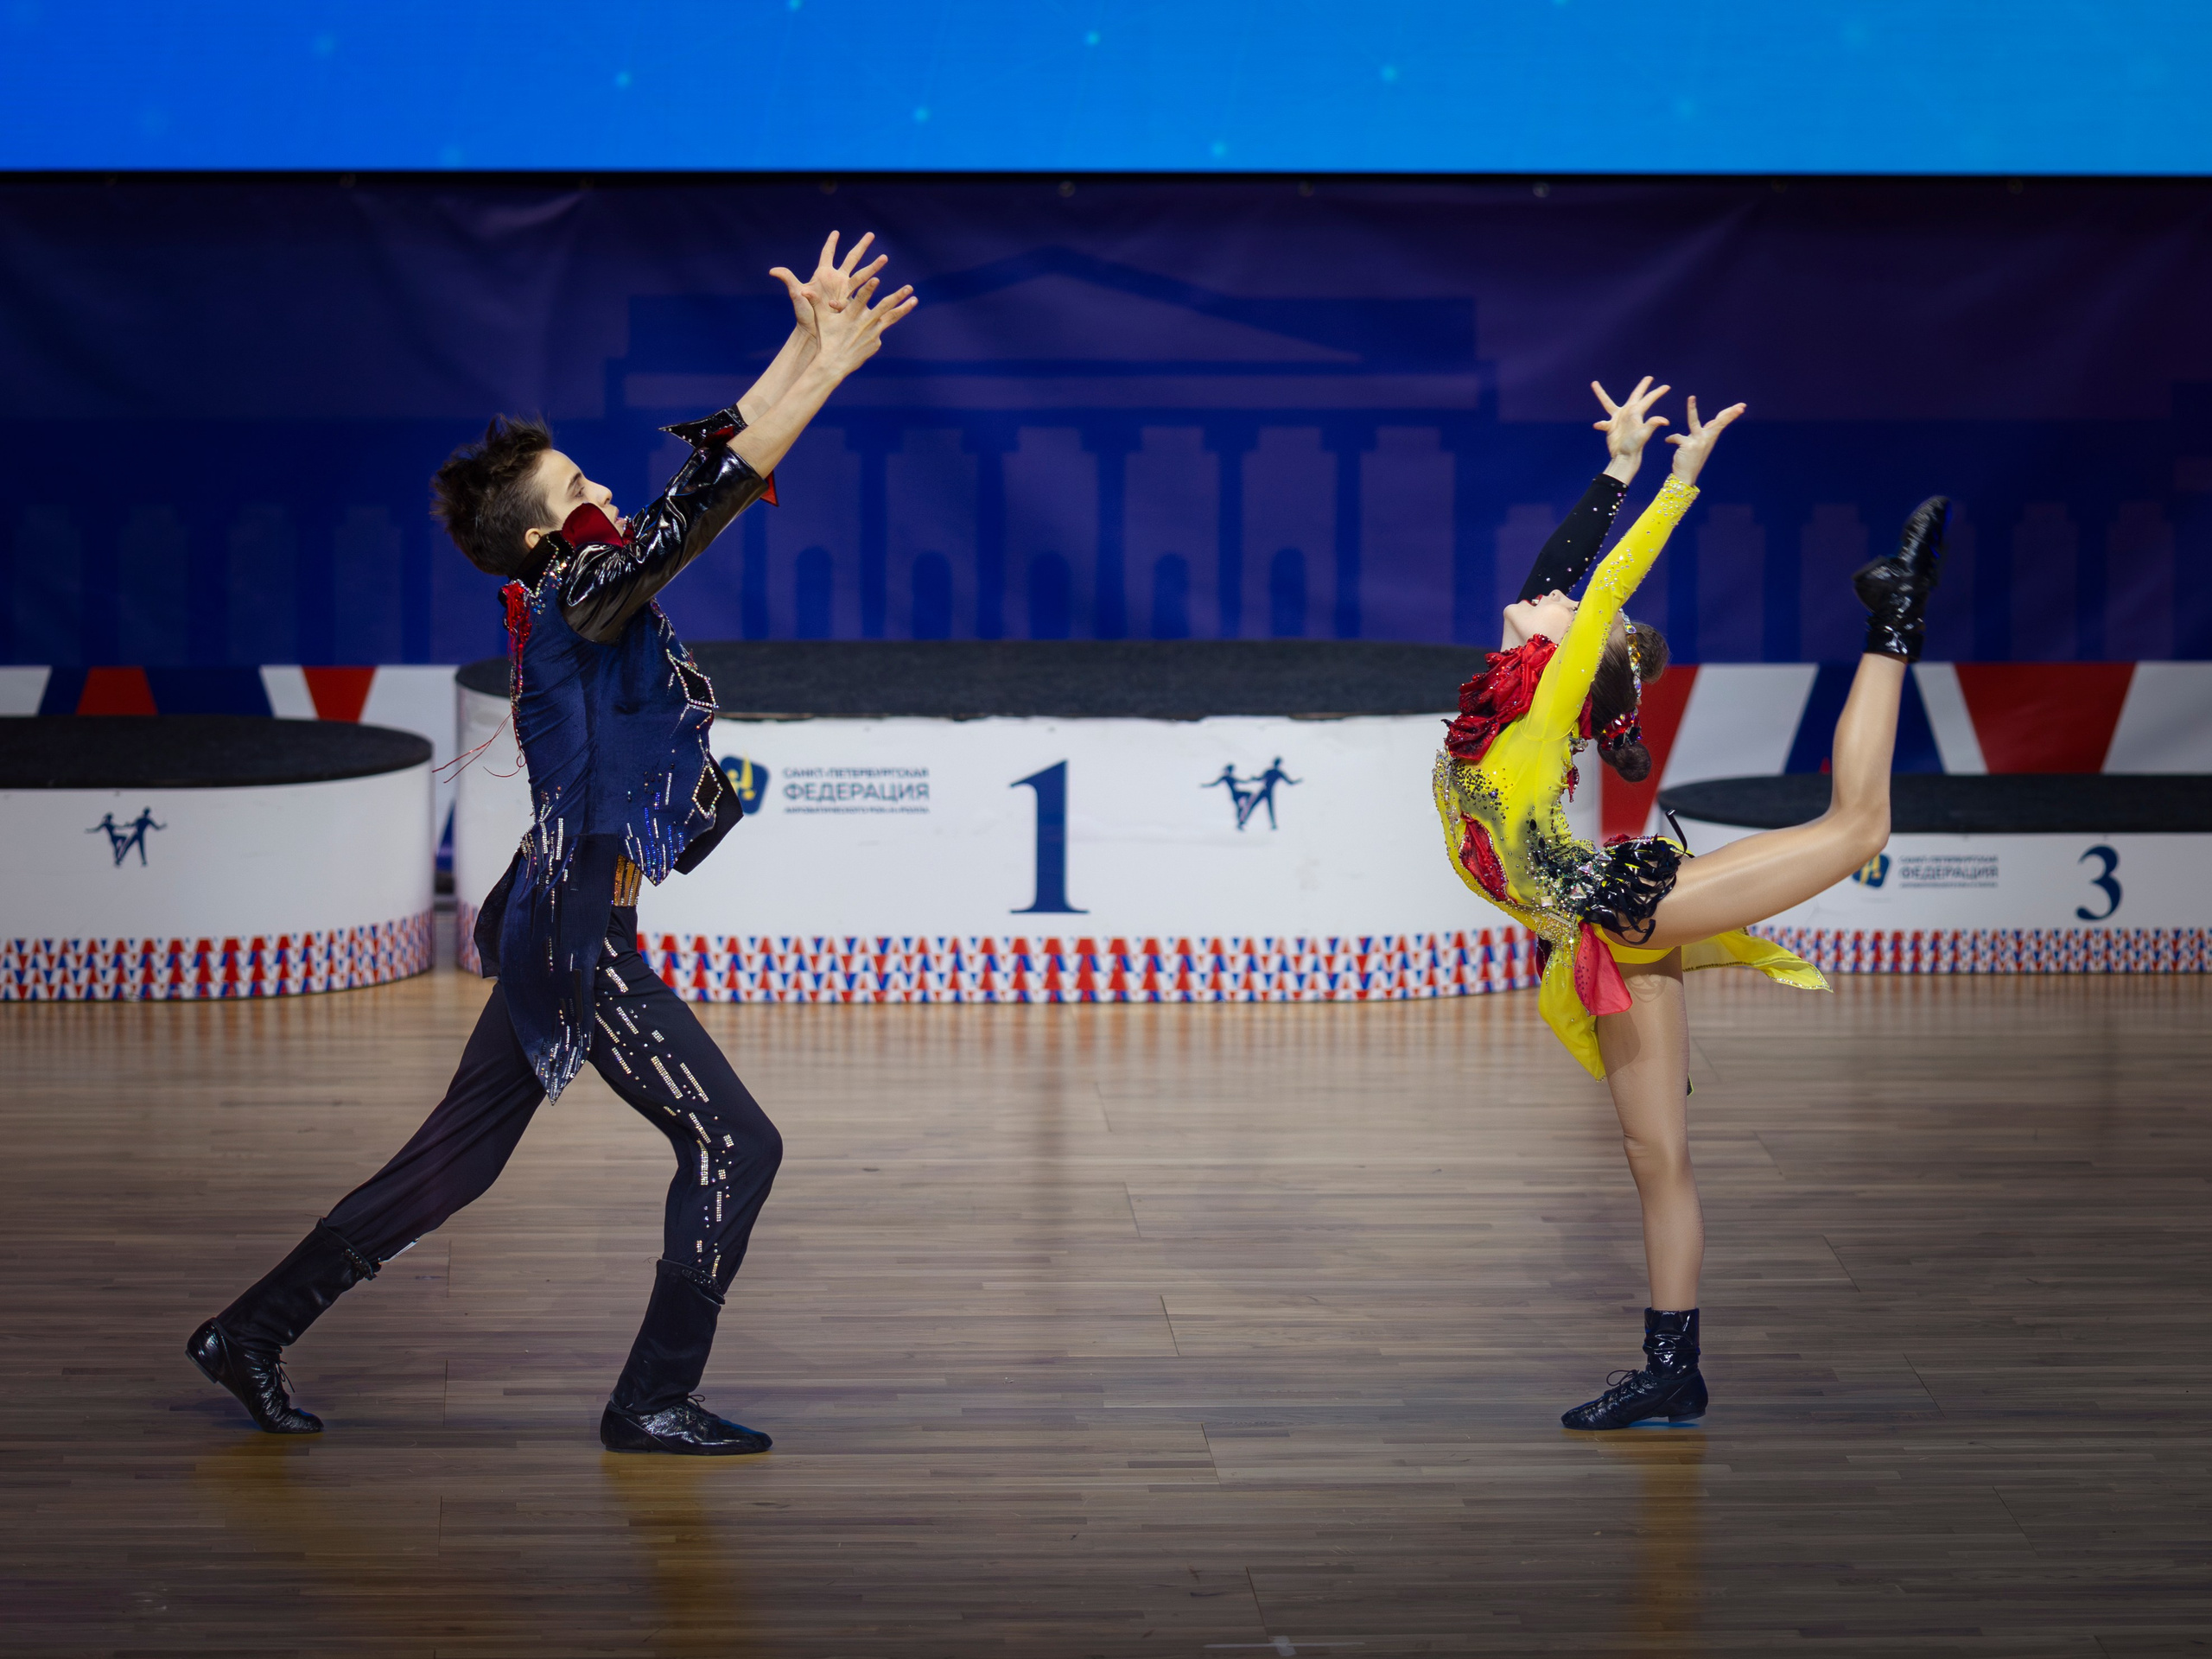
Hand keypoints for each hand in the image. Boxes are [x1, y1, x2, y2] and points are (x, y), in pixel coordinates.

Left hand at [769, 231, 889, 338]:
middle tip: (871, 235)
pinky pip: (864, 293)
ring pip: (862, 274)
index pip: (828, 254)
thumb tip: (773, 270)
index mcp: (823, 274)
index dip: (831, 244)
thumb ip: (788, 280)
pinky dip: (873, 288)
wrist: (815, 332)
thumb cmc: (804, 314)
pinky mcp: (853, 302)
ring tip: (885, 258)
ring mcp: (846, 290)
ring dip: (874, 266)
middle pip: (851, 259)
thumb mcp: (797, 294)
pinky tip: (882, 282)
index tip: (836, 233)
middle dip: (861, 247)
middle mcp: (837, 280)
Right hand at [806, 273, 917, 378]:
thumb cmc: (826, 339)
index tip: (876, 278)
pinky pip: (881, 330)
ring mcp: (873, 334)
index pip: (861, 299)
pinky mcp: (876, 342)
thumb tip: (803, 291)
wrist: (834, 364)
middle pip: (884, 307)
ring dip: (904, 307)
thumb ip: (815, 302)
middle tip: (909, 287)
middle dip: (897, 295)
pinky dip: (882, 325)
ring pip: (891, 317)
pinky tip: (880, 324)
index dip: (868, 288)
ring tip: (915, 299)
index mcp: (851, 316)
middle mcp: (865, 324)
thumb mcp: (820, 320)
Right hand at [1591, 376, 1669, 481]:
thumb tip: (1664, 420)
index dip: (1657, 393)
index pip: (1648, 399)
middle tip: (1648, 377)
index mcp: (1637, 412)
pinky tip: (1597, 425)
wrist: (1624, 456)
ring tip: (1594, 383)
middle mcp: (1628, 413)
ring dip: (1601, 394)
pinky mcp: (1610, 426)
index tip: (1667, 387)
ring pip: (1608, 403)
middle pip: (1635, 395)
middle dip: (1642, 386)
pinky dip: (1601, 424)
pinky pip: (1603, 423)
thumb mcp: (1644, 434)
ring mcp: (1618, 419)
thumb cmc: (1635, 446)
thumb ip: (1652, 424)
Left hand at [1665, 394, 1745, 485]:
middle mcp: (1706, 439)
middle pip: (1719, 423)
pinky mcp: (1687, 446)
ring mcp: (1698, 442)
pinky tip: (1668, 441)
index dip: (1731, 413)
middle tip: (1741, 406)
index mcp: (1710, 437)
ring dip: (1692, 410)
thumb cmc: (1692, 459)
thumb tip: (1711, 423)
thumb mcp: (1701, 444)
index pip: (1722, 422)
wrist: (1685, 477)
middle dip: (1729, 414)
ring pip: (1694, 422)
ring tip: (1691, 398)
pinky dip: (1672, 438)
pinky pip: (1677, 437)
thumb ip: (1705, 432)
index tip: (1742, 406)